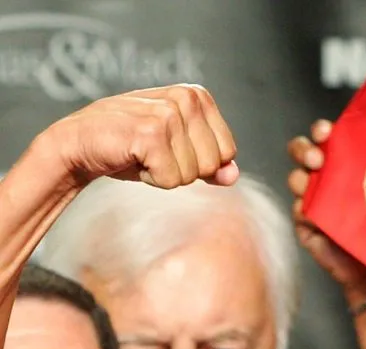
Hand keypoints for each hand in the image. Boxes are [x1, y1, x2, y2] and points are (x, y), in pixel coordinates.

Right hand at [42, 84, 238, 190]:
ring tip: (141, 154)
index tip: (170, 149)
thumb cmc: (130, 148)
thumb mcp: (178, 153)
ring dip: (165, 174)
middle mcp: (186, 98)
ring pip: (192, 174)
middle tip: (153, 153)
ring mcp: (168, 114)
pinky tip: (132, 159)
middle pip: (212, 164)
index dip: (199, 162)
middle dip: (183, 170)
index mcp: (197, 95)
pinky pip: (171, 180)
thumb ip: (211, 163)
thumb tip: (232, 174)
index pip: (227, 151)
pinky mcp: (151, 134)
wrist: (78, 144)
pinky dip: (151, 179)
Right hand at [287, 120, 365, 288]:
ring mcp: (318, 204)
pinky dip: (301, 212)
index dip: (321, 131)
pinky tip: (309, 212)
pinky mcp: (312, 232)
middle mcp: (330, 179)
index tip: (326, 131)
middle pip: (304, 154)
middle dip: (304, 150)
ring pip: (298, 182)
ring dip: (300, 179)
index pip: (329, 139)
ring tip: (309, 182)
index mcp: (349, 163)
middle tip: (316, 158)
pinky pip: (300, 218)